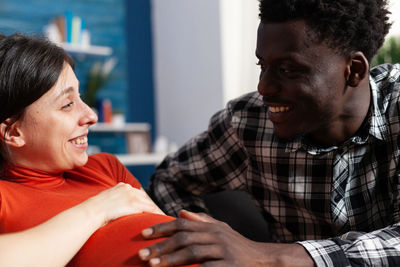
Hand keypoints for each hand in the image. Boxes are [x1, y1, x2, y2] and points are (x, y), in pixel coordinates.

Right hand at [84, 183, 164, 224]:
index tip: (148, 209)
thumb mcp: (105, 202)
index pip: (137, 194)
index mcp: (121, 186)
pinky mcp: (134, 204)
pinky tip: (161, 219)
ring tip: (162, 218)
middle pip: (145, 197)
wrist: (90, 213)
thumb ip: (114, 203)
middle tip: (159, 214)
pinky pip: (150, 209)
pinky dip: (157, 214)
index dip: (143, 202)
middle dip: (151, 206)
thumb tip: (116, 211)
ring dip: (155, 211)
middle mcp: (128, 188)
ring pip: (149, 203)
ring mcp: (132, 195)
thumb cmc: (93, 212)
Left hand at [138, 210, 313, 266]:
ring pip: (192, 252)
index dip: (162, 228)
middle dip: (160, 246)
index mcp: (211, 226)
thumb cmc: (237, 245)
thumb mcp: (221, 229)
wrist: (262, 259)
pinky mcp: (228, 266)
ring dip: (170, 259)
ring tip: (153, 266)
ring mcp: (222, 251)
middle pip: (183, 238)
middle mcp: (215, 235)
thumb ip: (201, 220)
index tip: (144, 234)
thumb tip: (180, 212)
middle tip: (142, 255)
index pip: (182, 223)